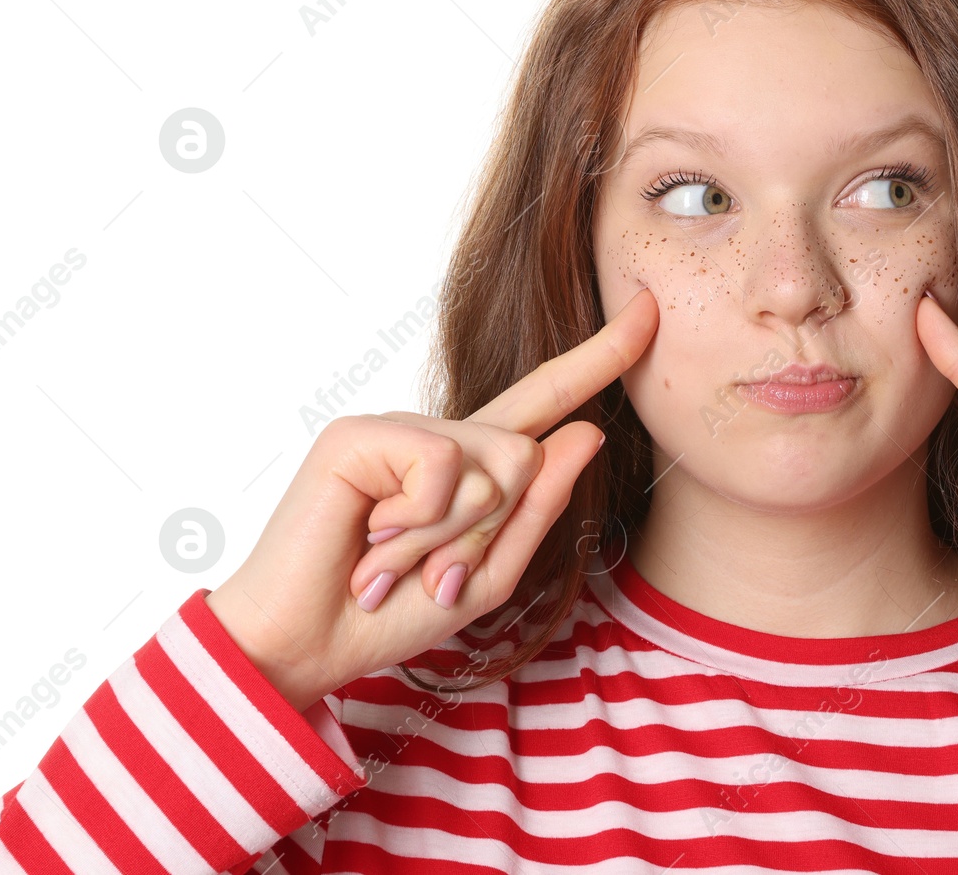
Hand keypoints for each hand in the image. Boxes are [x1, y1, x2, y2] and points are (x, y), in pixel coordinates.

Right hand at [205, 287, 659, 709]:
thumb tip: (586, 431)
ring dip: (454, 536)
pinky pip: (445, 464)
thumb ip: (538, 509)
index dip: (601, 356)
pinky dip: (421, 521)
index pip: (548, 399)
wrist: (308, 646)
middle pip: (530, 454)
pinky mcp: (361, 434)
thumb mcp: (488, 576)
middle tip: (429, 573)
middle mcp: (442, 437)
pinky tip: (372, 538)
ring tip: (392, 561)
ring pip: (497, 463)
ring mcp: (399, 428)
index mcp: (474, 466)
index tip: (650, 309)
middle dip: (491, 533)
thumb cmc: (389, 615)